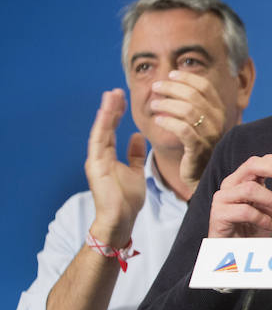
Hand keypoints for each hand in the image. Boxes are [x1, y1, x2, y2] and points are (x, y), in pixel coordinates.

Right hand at [85, 89, 146, 247]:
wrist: (121, 219)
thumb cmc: (127, 199)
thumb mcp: (135, 171)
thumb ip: (135, 154)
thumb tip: (137, 135)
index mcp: (108, 156)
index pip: (111, 129)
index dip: (116, 113)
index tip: (122, 97)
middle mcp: (99, 156)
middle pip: (104, 127)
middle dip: (110, 108)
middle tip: (117, 90)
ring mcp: (96, 160)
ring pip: (100, 131)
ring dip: (106, 112)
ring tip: (111, 95)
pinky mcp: (96, 166)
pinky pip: (98, 143)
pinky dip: (101, 127)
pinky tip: (106, 113)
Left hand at [149, 70, 228, 191]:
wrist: (201, 176)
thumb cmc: (196, 147)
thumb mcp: (198, 123)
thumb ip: (192, 104)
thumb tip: (173, 81)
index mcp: (219, 112)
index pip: (205, 87)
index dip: (187, 78)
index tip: (171, 74)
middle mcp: (218, 122)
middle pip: (195, 96)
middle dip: (172, 88)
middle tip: (156, 88)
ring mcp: (210, 136)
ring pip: (189, 111)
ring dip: (167, 104)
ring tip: (153, 105)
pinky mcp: (199, 149)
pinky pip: (184, 130)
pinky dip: (169, 122)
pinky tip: (157, 120)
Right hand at [209, 154, 271, 237]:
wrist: (238, 254)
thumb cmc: (253, 228)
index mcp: (243, 180)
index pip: (261, 161)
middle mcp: (231, 185)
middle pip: (252, 165)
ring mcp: (223, 199)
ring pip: (250, 188)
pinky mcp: (219, 215)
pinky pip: (244, 210)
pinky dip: (262, 218)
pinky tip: (268, 224)